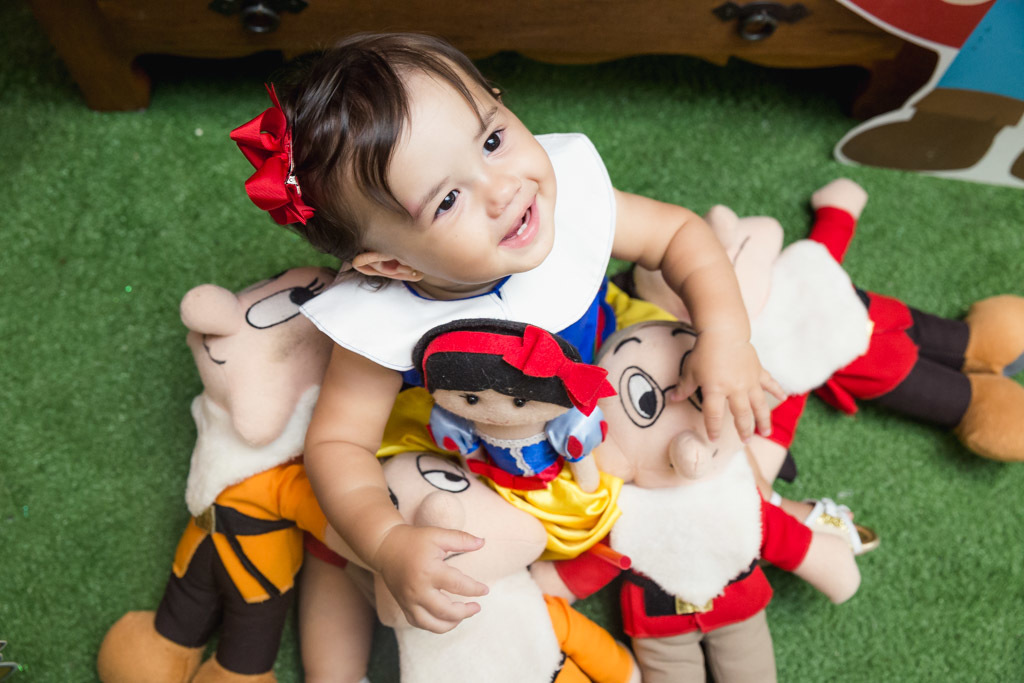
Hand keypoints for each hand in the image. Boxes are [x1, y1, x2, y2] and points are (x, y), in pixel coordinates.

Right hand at [372, 523, 488, 632]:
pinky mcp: (403, 605)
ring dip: (451, 624)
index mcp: (429, 571)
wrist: (385, 547)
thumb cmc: (414, 540)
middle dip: (465, 612)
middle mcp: (418, 590)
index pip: (458, 586)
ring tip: (462, 615)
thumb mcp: (438, 535)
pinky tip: (445, 619)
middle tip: (476, 607)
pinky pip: (419, 624)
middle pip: (446, 611)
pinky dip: (434, 626)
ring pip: (432, 624)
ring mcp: (409, 601)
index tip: (485, 590)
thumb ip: (461, 539)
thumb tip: (483, 542)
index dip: (475, 589)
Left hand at [671, 333, 784, 441]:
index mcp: (716, 389)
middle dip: (744, 429)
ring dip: (764, 420)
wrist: (723, 331)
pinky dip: (778, 390)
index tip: (713, 438)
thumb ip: (684, 388)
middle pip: (742, 414)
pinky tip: (784, 399)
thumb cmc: (704, 352)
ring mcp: (750, 380)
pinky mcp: (758, 371)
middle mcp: (735, 388)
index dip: (713, 428)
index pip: (713, 415)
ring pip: (759, 404)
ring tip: (766, 433)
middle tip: (746, 441)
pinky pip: (770, 383)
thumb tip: (672, 400)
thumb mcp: (690, 370)